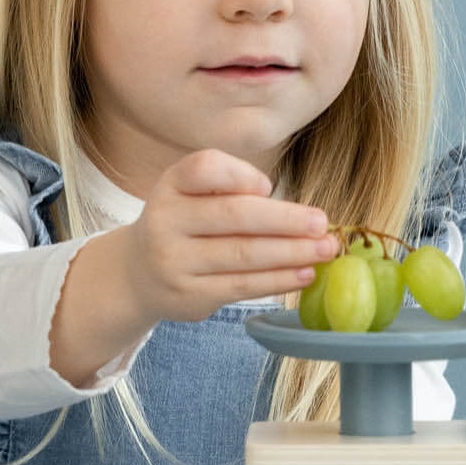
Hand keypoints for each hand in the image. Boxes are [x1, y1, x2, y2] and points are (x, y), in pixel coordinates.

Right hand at [123, 149, 337, 324]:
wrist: (140, 274)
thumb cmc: (186, 223)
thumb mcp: (193, 193)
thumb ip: (231, 188)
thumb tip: (287, 210)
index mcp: (171, 185)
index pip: (204, 168)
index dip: (240, 175)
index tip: (268, 186)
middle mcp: (166, 221)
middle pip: (234, 215)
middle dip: (286, 219)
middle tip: (322, 223)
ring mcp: (175, 262)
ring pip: (244, 255)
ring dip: (292, 253)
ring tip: (325, 250)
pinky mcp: (190, 296)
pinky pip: (243, 286)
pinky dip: (279, 280)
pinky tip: (305, 273)